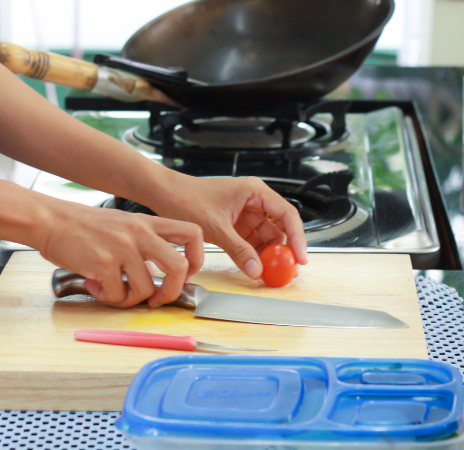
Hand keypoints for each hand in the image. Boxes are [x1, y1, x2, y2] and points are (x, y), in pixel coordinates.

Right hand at [33, 198, 203, 307]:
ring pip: (145, 289)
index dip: (196, 260)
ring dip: (129, 299)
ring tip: (113, 291)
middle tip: (156, 299)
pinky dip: (108, 298)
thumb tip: (161, 276)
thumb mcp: (124, 224)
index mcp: (149, 222)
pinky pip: (118, 295)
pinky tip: (96, 286)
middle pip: (178, 267)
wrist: (51, 221)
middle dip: (171, 292)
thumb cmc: (85, 226)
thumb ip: (146, 242)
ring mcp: (123, 248)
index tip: (181, 275)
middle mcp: (140, 233)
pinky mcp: (104, 263)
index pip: (193, 234)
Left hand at [149, 175, 306, 279]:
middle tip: (286, 271)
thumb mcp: (216, 227)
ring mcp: (245, 213)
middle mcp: (254, 200)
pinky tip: (254, 267)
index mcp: (255, 191)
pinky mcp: (235, 225)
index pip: (287, 214)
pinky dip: (254, 255)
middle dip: (283, 249)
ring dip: (268, 255)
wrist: (164, 195)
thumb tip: (257, 269)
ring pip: (266, 237)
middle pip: (279, 227)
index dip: (297, 237)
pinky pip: (251, 242)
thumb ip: (238, 249)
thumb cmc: (187, 198)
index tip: (300, 257)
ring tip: (269, 273)